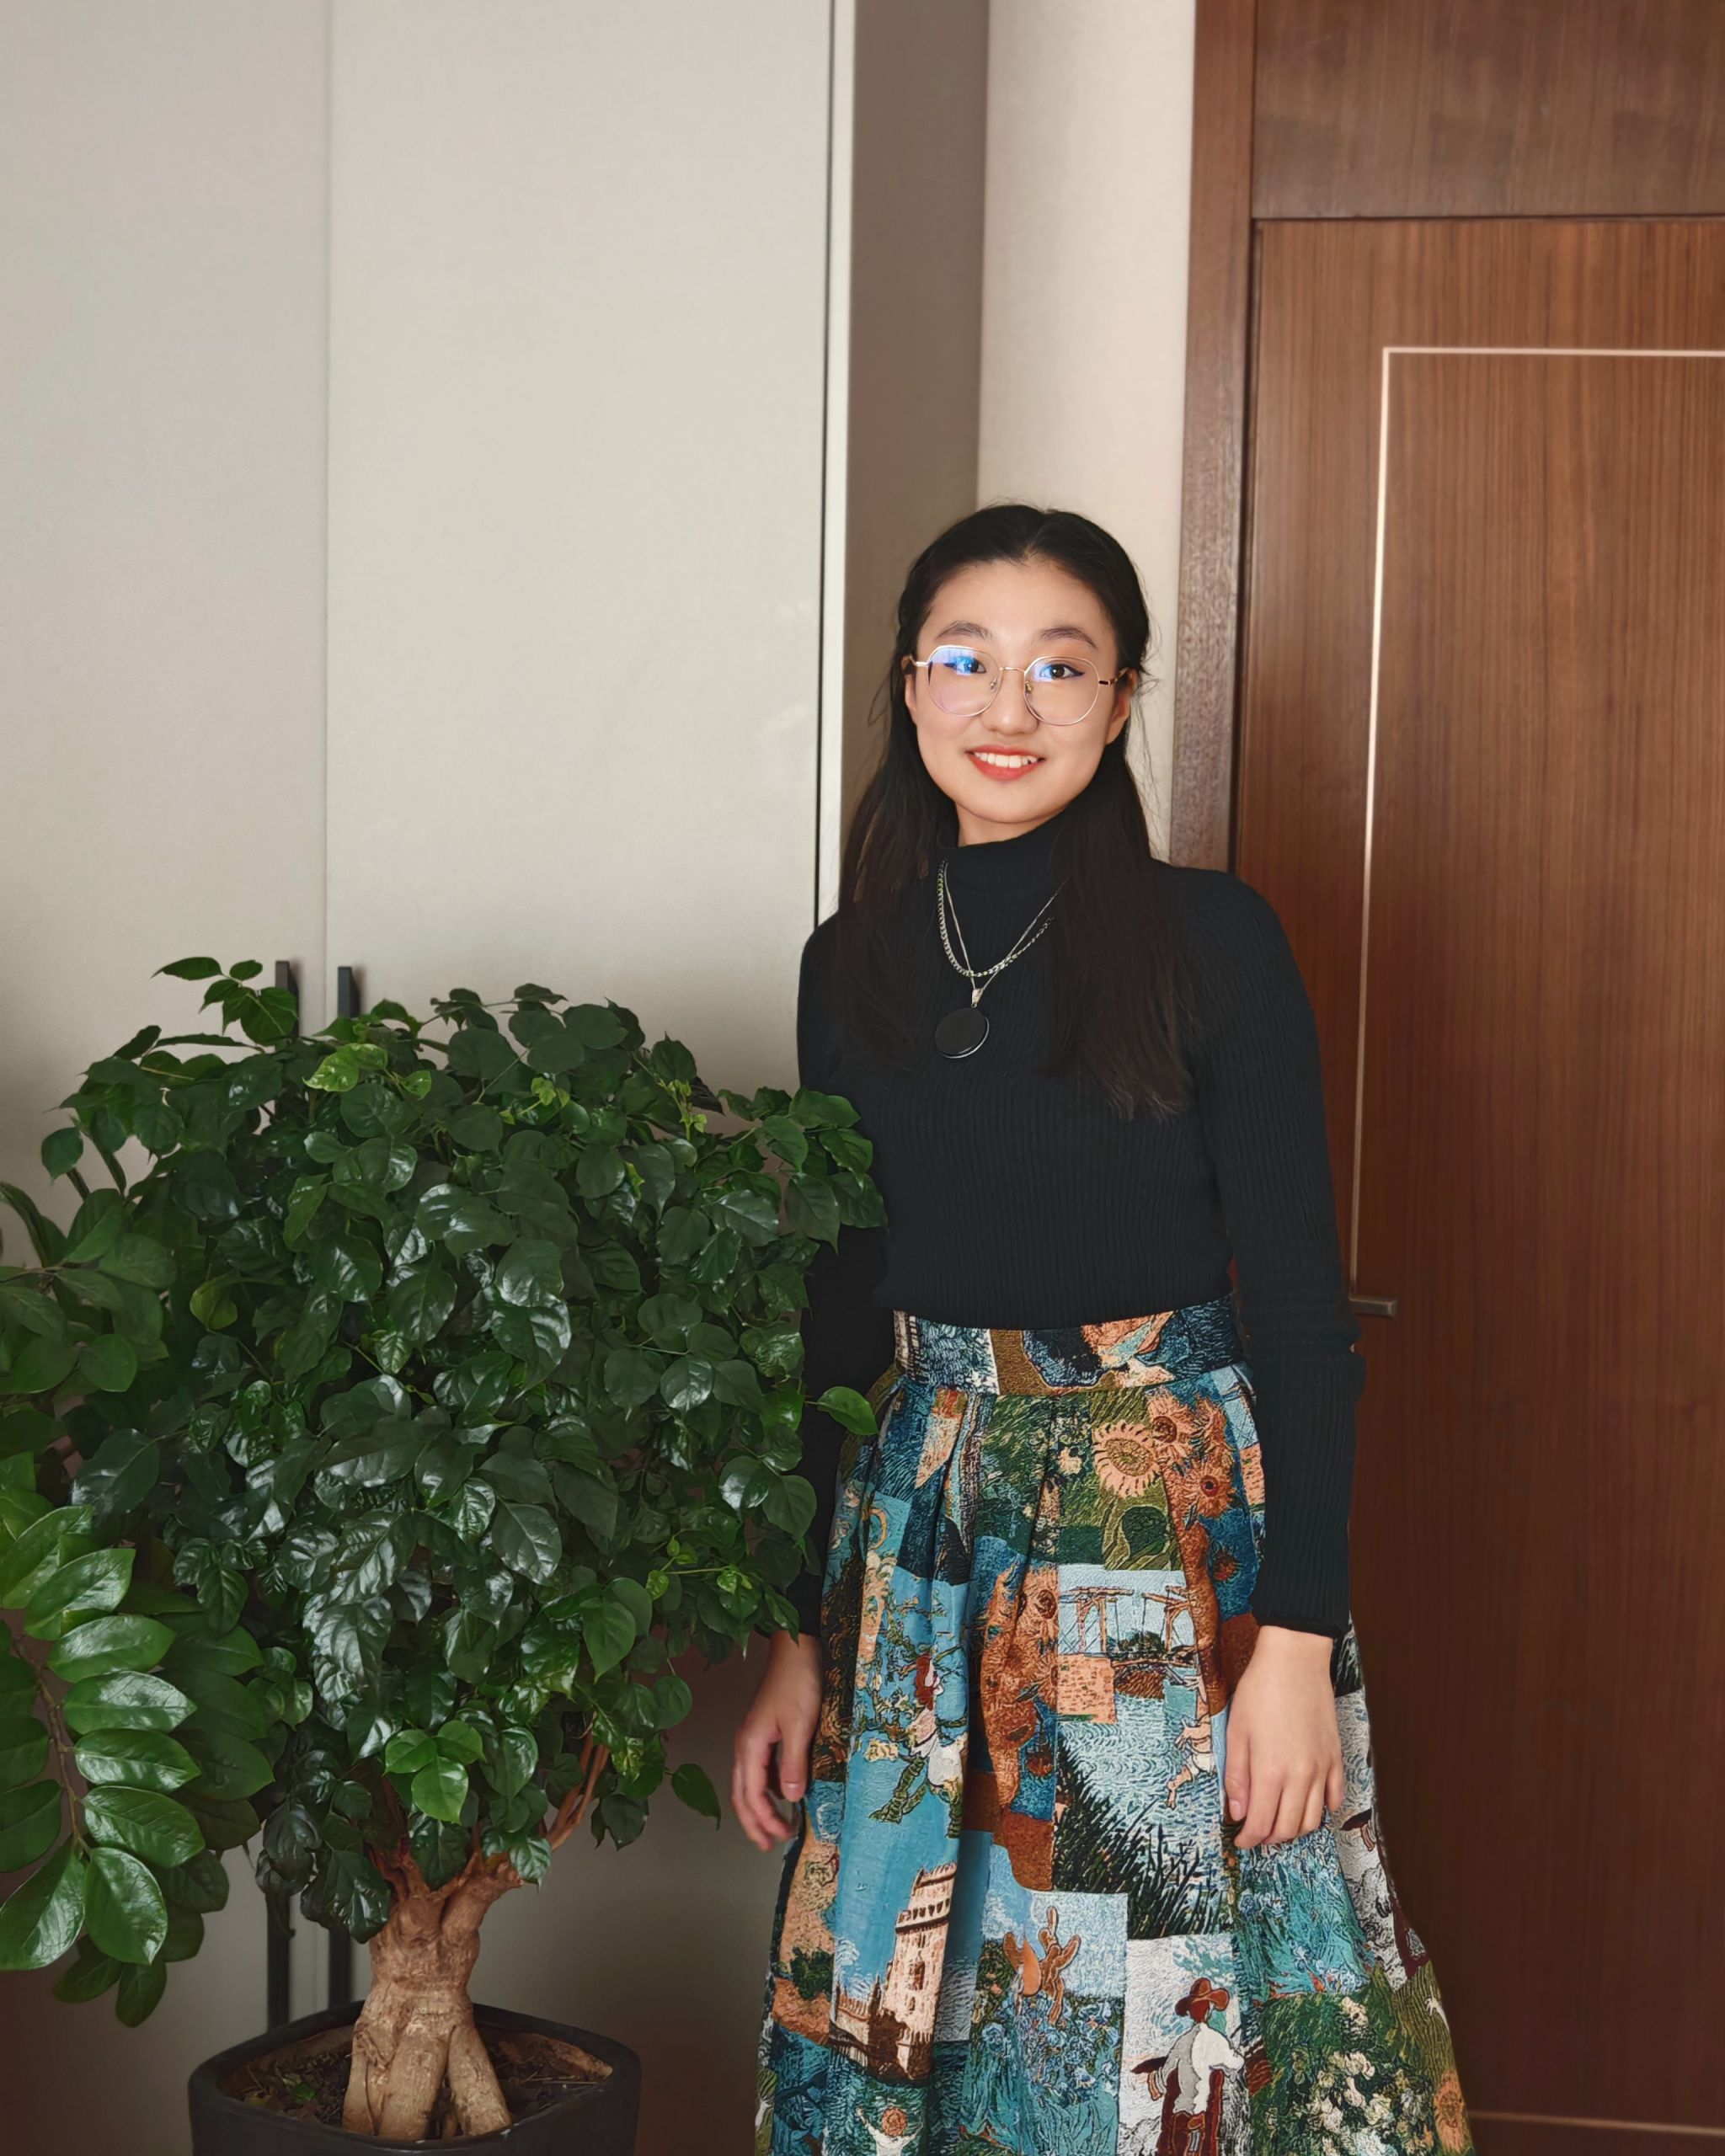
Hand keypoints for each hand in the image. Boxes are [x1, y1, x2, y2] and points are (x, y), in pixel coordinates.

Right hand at [731, 1626, 821, 1851]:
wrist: (796, 1649)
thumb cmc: (798, 1682)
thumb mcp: (801, 1723)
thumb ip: (793, 1762)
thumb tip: (790, 1799)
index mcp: (750, 1744)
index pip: (751, 1794)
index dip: (764, 1820)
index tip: (781, 1838)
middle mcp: (746, 1745)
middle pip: (742, 1793)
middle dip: (753, 1823)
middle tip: (769, 1846)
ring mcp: (753, 1739)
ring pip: (748, 1784)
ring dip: (759, 1808)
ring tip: (776, 1828)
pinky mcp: (764, 1733)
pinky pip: (760, 1770)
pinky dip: (767, 1790)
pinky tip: (783, 1796)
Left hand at [1222, 1624, 1345, 1848]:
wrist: (1295, 1660)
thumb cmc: (1260, 1691)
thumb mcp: (1236, 1731)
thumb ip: (1236, 1776)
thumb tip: (1237, 1812)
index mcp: (1270, 1772)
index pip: (1261, 1824)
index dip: (1248, 1839)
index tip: (1240, 1840)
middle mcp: (1300, 1777)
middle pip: (1289, 1828)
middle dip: (1269, 1838)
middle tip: (1256, 1833)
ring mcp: (1322, 1769)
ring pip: (1313, 1820)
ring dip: (1295, 1829)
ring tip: (1279, 1822)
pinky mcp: (1336, 1758)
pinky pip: (1336, 1798)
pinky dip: (1323, 1810)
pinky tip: (1309, 1804)